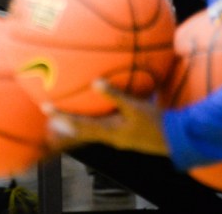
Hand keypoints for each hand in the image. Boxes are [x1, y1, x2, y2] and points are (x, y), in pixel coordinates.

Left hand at [43, 80, 169, 156]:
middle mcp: (109, 137)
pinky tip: (98, 109)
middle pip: (80, 130)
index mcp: (108, 132)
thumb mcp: (136, 107)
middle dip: (64, 121)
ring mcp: (117, 138)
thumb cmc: (156, 123)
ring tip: (65, 112)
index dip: (61, 116)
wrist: (177, 140)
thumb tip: (96, 82)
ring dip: (78, 121)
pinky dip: (95, 118)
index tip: (44, 107)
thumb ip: (115, 95)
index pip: (78, 124)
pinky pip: (104, 126)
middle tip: (48, 112)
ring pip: (91, 129)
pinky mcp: (125, 135)